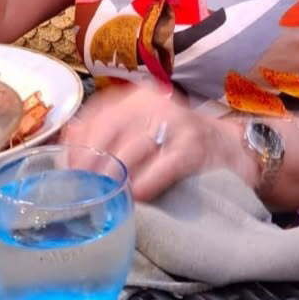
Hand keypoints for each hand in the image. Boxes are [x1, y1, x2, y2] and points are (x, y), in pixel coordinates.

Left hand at [65, 83, 253, 201]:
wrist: (232, 150)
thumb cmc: (175, 147)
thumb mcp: (140, 133)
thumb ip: (106, 137)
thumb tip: (66, 152)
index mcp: (134, 99)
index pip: (94, 117)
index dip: (76, 148)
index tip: (67, 176)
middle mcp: (153, 103)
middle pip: (108, 131)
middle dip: (90, 166)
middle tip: (82, 194)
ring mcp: (176, 122)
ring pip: (131, 149)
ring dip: (113, 178)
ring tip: (102, 200)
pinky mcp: (194, 146)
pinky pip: (163, 165)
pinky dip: (146, 183)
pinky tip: (135, 198)